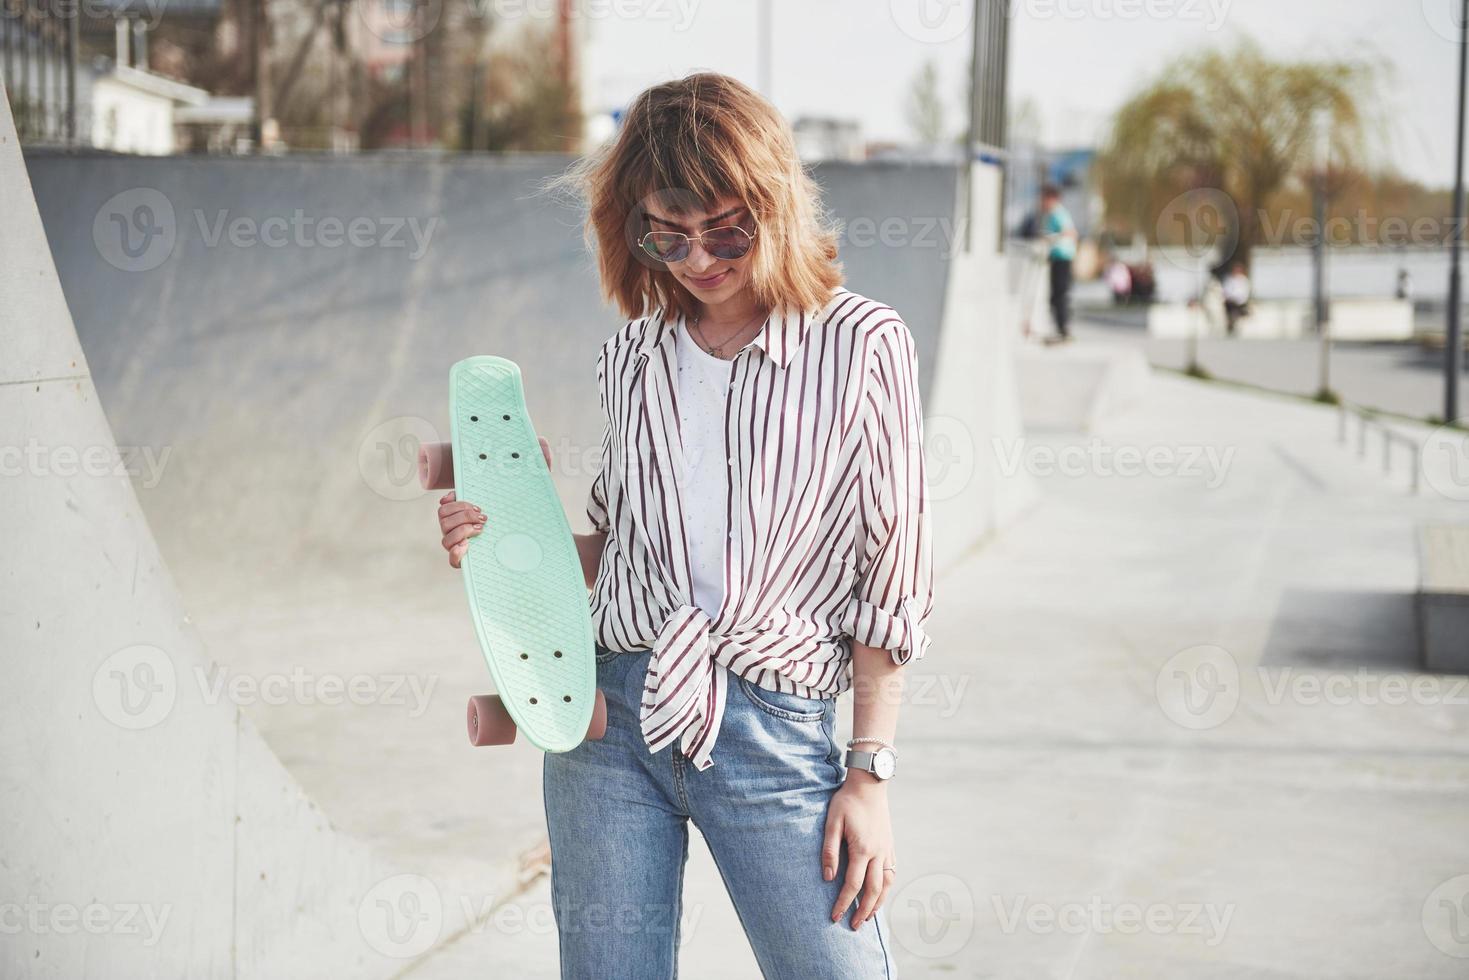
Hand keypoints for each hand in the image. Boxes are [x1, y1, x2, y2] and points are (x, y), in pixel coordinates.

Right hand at [436, 437, 551, 567]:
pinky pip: (452, 560)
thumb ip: (528, 474)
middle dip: (462, 513)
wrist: (532, 546)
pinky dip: (456, 553)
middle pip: (443, 517)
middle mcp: (458, 528)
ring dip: (462, 530)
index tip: (470, 501)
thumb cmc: (522, 517)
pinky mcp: (467, 562)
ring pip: (445, 537)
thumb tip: (541, 452)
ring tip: (482, 529)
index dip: (453, 501)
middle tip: (484, 516)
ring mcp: (461, 546)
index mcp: (464, 512)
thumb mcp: (523, 495)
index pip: (445, 504)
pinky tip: (468, 546)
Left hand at [822, 775, 894, 929]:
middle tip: (854, 926)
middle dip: (863, 911)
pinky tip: (880, 893)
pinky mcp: (890, 844)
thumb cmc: (846, 801)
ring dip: (878, 903)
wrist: (870, 783)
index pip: (853, 885)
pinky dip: (886, 888)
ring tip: (868, 917)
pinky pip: (892, 872)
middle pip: (873, 891)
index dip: (843, 903)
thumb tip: (827, 877)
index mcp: (862, 849)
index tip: (834, 917)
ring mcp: (887, 849)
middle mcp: (878, 853)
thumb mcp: (832, 822)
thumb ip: (829, 850)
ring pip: (886, 884)